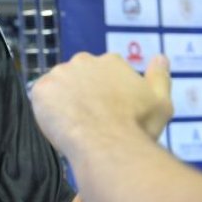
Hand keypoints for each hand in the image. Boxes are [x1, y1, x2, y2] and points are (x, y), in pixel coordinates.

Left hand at [31, 52, 171, 153]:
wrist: (108, 144)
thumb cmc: (137, 125)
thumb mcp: (161, 102)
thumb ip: (159, 77)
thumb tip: (159, 57)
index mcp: (111, 61)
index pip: (105, 71)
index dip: (107, 92)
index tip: (110, 110)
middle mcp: (83, 61)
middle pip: (80, 75)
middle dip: (83, 92)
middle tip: (91, 118)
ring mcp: (59, 73)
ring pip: (59, 85)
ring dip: (64, 100)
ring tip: (75, 123)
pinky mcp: (40, 89)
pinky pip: (41, 97)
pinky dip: (47, 109)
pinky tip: (59, 123)